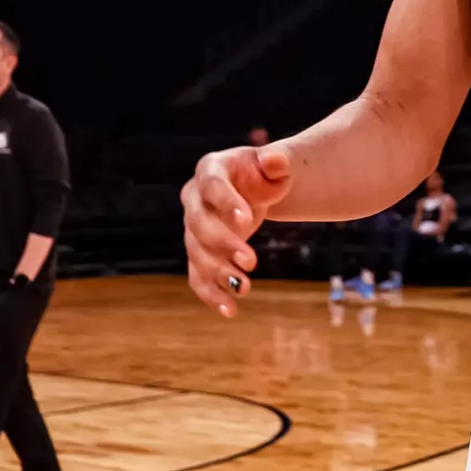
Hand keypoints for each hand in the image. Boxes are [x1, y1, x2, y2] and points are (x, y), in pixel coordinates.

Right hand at [181, 145, 292, 316]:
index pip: (213, 186)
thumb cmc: (263, 174)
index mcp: (210, 170)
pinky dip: (210, 293)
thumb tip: (276, 160)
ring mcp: (193, 228)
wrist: (254, 189)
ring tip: (244, 288)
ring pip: (196, 254)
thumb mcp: (275, 164)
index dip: (227, 203)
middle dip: (223, 244)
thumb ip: (278, 161)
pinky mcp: (198, 253)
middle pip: (199, 224)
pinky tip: (229, 310)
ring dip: (217, 273)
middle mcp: (194, 200)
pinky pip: (197, 276)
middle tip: (251, 262)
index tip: (248, 222)